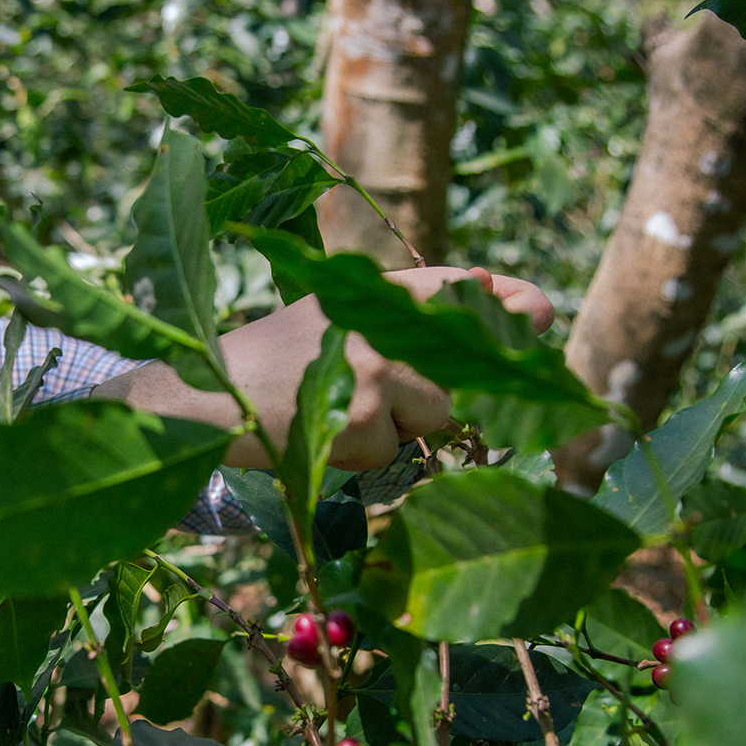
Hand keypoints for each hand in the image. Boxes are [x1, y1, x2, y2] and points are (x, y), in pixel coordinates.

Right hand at [92, 266, 553, 469]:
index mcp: (376, 290)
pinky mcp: (362, 421)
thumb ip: (408, 309)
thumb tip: (505, 297)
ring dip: (397, 429)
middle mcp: (384, 323)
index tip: (537, 316)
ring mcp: (376, 372)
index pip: (470, 292)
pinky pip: (394, 453)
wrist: (208, 395)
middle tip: (378, 394)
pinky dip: (365, 454)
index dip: (516, 309)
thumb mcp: (335, 313)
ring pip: (434, 418)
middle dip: (435, 397)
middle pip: (462, 373)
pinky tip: (322, 431)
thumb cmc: (272, 357)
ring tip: (340, 409)